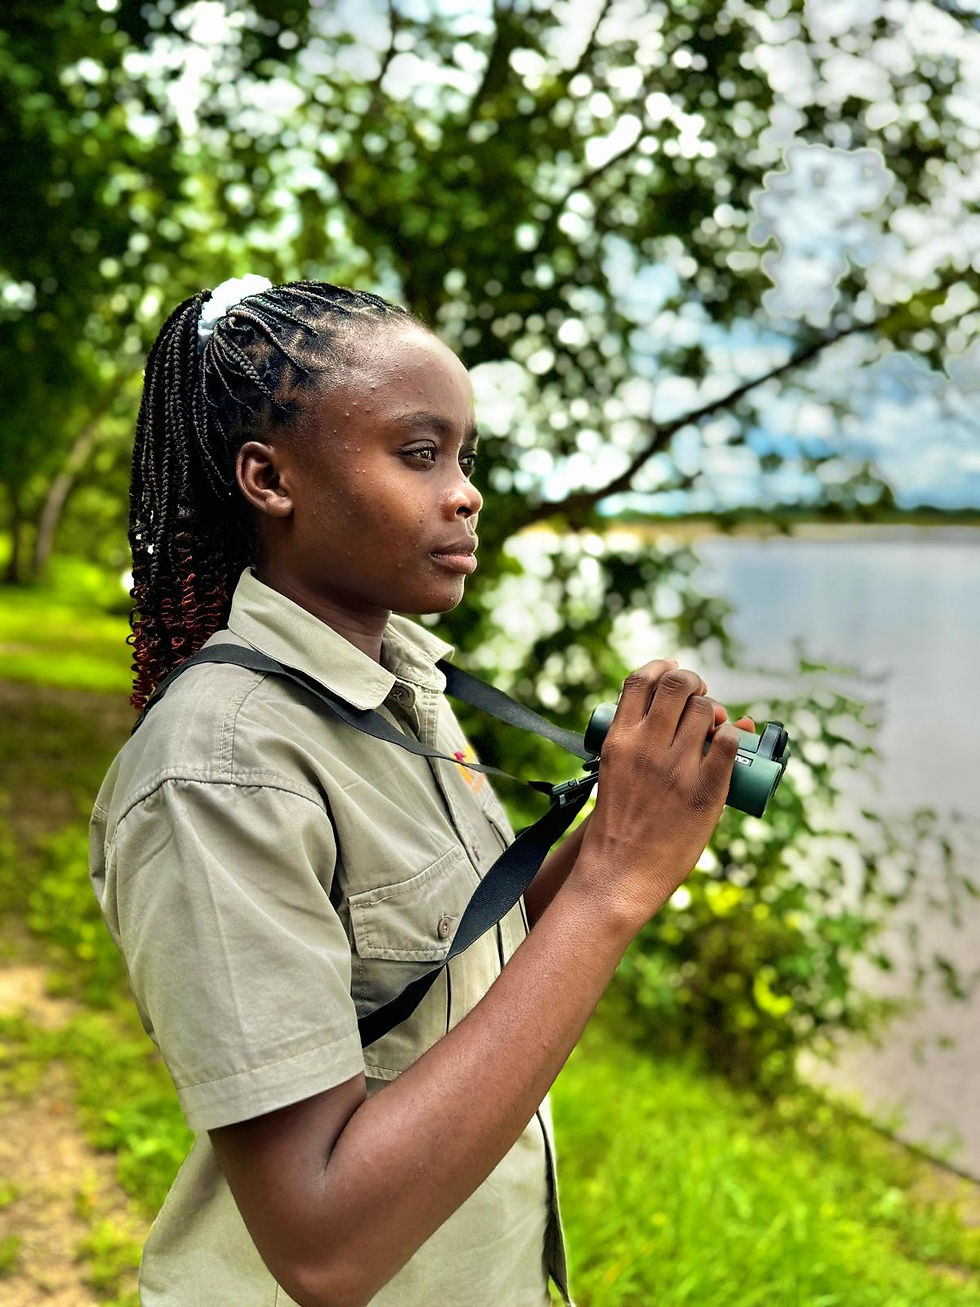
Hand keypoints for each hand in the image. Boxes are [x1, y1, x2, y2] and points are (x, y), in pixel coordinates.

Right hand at [572, 658, 743, 929]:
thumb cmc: (617, 826)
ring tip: (714, 726)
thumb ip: (636, 743)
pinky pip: (728, 743)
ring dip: (714, 710)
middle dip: (694, 683)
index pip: (639, 680)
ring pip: (706, 709)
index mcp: (618, 740)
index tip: (673, 670)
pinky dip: (732, 735)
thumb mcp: (613, 773)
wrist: (619, 873)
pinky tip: (728, 743)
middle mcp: (645, 746)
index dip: (661, 667)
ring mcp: (675, 767)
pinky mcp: (705, 790)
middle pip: (677, 685)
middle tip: (699, 699)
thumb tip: (665, 718)